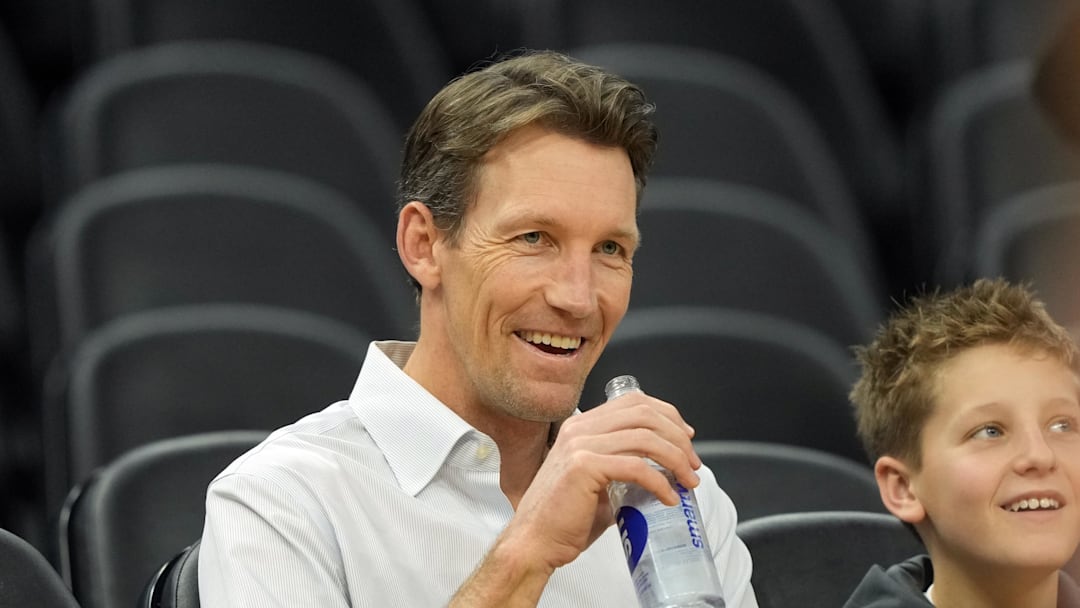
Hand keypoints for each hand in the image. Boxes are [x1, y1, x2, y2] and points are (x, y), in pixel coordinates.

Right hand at [509, 389, 700, 570]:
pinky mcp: (583, 467)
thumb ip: (622, 466)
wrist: (535, 542)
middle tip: (693, 463)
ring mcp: (580, 445)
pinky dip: (660, 482)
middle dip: (678, 437)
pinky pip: (636, 466)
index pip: (634, 401)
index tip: (687, 438)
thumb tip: (662, 470)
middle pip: (644, 414)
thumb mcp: (597, 480)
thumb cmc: (564, 519)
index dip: (668, 415)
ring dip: (676, 459)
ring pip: (645, 437)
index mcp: (581, 425)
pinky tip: (668, 498)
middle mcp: (579, 428)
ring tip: (688, 481)